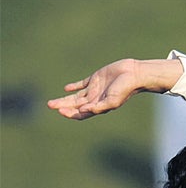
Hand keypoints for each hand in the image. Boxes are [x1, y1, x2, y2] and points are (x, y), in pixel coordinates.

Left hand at [48, 58, 181, 119]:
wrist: (134, 74)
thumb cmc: (125, 89)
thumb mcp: (113, 100)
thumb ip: (99, 106)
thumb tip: (84, 110)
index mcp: (99, 105)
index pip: (82, 113)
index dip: (71, 113)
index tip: (60, 111)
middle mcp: (95, 99)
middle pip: (76, 105)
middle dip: (63, 106)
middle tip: (50, 105)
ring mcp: (95, 89)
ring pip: (76, 96)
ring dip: (65, 99)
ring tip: (52, 103)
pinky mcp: (96, 78)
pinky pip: (82, 84)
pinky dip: (74, 87)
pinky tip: (67, 88)